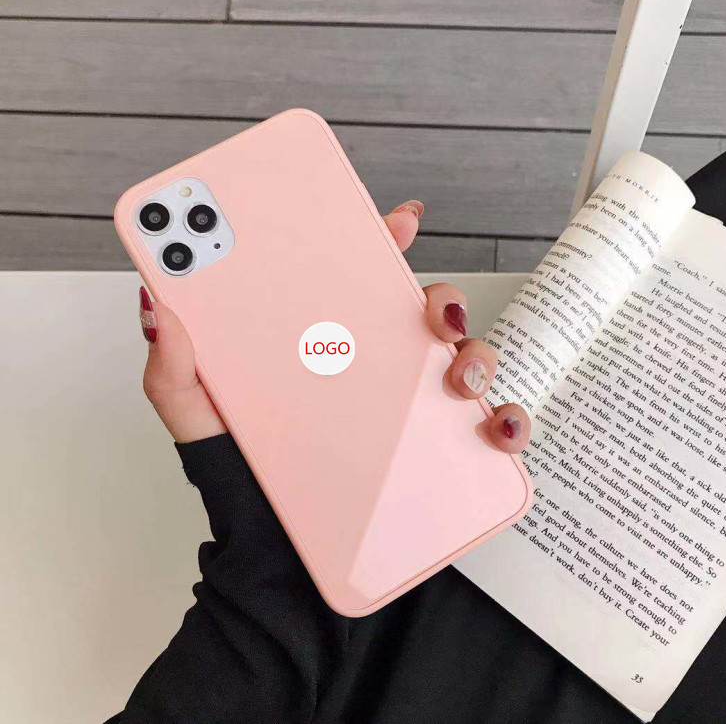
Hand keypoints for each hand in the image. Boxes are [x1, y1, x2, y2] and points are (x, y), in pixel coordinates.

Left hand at [138, 199, 530, 452]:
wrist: (275, 565)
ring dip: (476, 353)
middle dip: (441, 299)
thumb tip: (161, 304)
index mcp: (323, 347)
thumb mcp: (199, 424)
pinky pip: (486, 430)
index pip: (355, 279)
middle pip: (422, 313)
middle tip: (431, 314)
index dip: (379, 240)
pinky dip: (503, 421)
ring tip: (455, 373)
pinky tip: (491, 425)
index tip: (399, 221)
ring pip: (465, 360)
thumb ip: (176, 370)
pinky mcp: (436, 458)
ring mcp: (409, 412)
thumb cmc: (243, 486)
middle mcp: (374, 371)